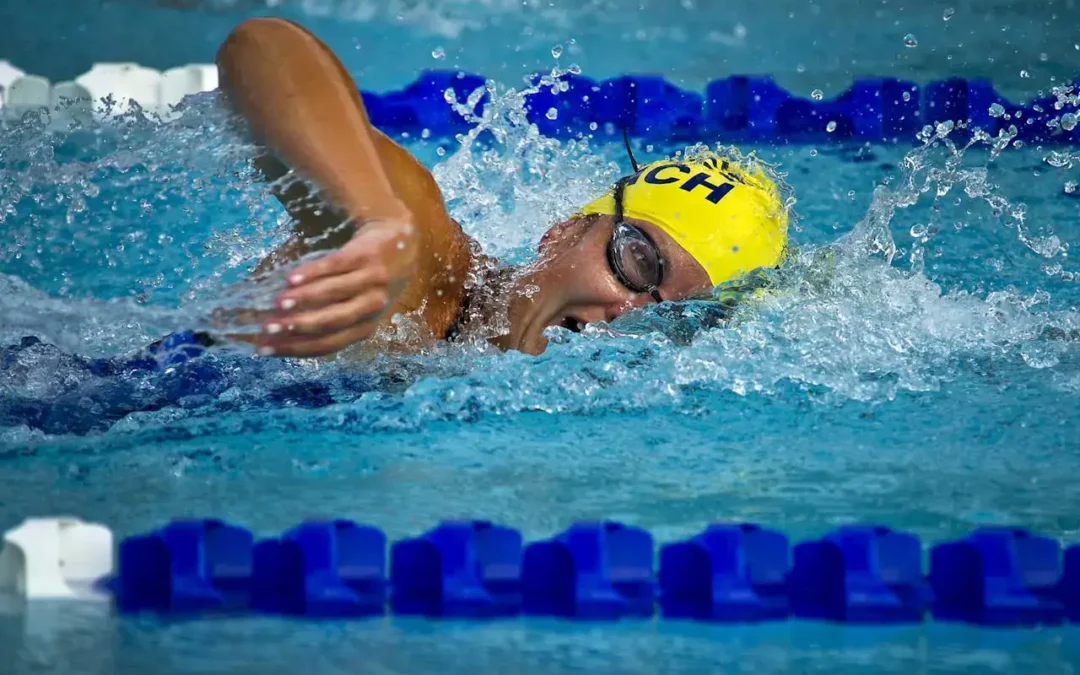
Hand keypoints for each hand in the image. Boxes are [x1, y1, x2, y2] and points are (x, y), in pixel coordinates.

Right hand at [245, 218, 416, 356]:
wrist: (400, 242)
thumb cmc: (367, 281)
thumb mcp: (354, 304)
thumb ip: (322, 316)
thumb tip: (271, 327)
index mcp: (365, 327)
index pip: (329, 344)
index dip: (296, 348)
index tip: (265, 348)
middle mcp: (372, 307)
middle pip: (333, 322)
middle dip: (299, 327)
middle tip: (268, 328)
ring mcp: (371, 281)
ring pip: (334, 294)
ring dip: (304, 300)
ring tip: (276, 303)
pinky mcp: (366, 256)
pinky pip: (336, 266)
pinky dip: (313, 273)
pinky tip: (291, 278)